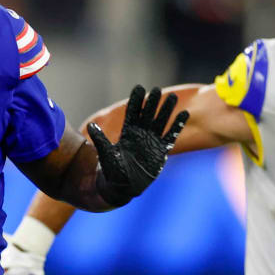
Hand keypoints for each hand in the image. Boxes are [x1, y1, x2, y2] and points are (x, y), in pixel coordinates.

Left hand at [89, 85, 188, 205]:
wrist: (123, 187)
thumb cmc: (112, 171)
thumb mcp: (106, 154)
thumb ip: (101, 140)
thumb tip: (91, 126)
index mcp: (128, 133)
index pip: (133, 113)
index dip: (136, 101)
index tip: (139, 87)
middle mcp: (140, 134)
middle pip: (148, 114)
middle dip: (153, 102)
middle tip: (158, 89)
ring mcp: (151, 141)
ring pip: (160, 122)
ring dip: (166, 110)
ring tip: (172, 98)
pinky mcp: (161, 151)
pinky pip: (170, 136)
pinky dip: (177, 126)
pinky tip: (183, 114)